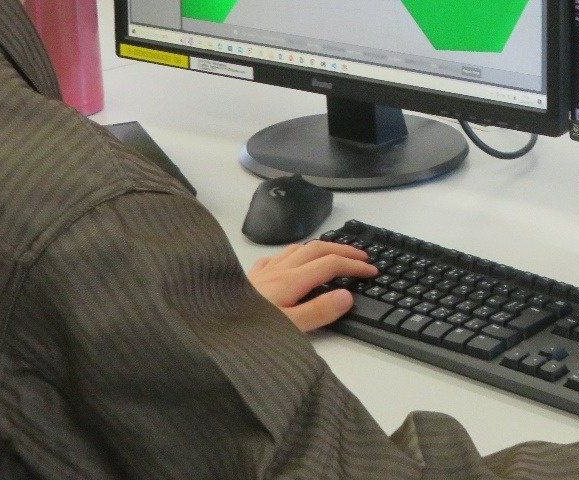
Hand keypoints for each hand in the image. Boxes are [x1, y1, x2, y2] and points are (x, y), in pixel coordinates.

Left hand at [247, 239, 377, 331]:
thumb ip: (318, 312)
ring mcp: (263, 272)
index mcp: (291, 281)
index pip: (331, 264)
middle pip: (318, 249)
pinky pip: (277, 257)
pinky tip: (292, 262)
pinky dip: (294, 254)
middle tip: (363, 257)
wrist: (206, 326)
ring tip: (334, 254)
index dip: (354, 265)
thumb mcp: (287, 328)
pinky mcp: (250, 277)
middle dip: (344, 249)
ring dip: (321, 248)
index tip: (372, 271)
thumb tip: (346, 295)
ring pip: (298, 249)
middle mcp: (278, 270)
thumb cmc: (245, 331)